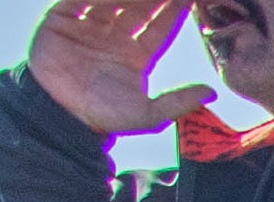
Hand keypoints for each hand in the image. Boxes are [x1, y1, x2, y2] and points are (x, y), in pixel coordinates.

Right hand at [26, 0, 212, 137]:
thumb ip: (178, 102)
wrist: (63, 114)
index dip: (173, 13)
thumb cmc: (105, 118)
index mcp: (136, 55)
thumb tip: (211, 93)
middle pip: (139, 8)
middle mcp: (115, 37)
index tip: (189, 0)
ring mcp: (89, 25)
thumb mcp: (149, 114)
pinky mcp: (62, 18)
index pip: (159, 28)